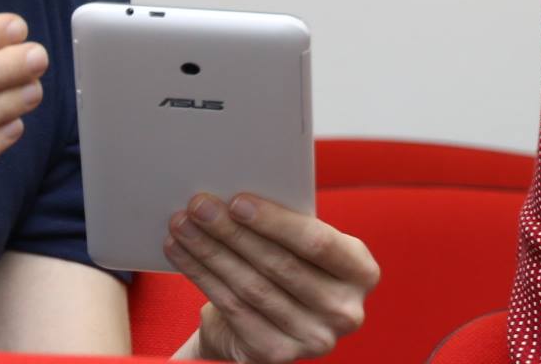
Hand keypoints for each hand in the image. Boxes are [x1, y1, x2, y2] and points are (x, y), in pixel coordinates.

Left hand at [166, 193, 378, 363]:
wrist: (270, 323)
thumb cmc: (288, 265)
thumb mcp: (300, 245)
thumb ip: (285, 224)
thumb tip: (232, 193)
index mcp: (360, 271)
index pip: (316, 242)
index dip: (275, 222)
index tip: (236, 201)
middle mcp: (345, 311)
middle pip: (279, 265)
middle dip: (232, 232)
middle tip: (198, 206)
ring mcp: (314, 339)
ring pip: (250, 287)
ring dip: (209, 252)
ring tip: (182, 224)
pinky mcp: (278, 354)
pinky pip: (233, 309)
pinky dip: (201, 276)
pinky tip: (180, 252)